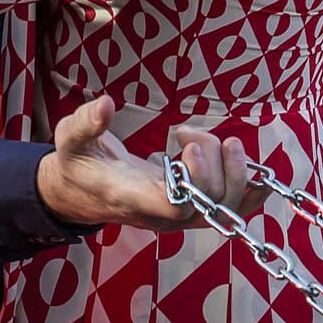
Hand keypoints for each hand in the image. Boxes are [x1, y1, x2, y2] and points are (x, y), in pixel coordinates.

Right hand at [36, 97, 265, 233]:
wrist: (79, 193)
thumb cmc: (77, 164)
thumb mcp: (69, 140)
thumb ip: (85, 123)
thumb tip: (105, 104)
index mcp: (132, 197)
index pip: (176, 205)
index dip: (196, 178)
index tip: (189, 145)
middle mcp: (161, 215)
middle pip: (211, 202)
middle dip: (215, 158)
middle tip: (188, 133)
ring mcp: (179, 217)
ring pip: (227, 207)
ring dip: (230, 166)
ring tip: (202, 138)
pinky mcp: (190, 212)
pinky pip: (231, 210)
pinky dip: (249, 190)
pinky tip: (253, 170)